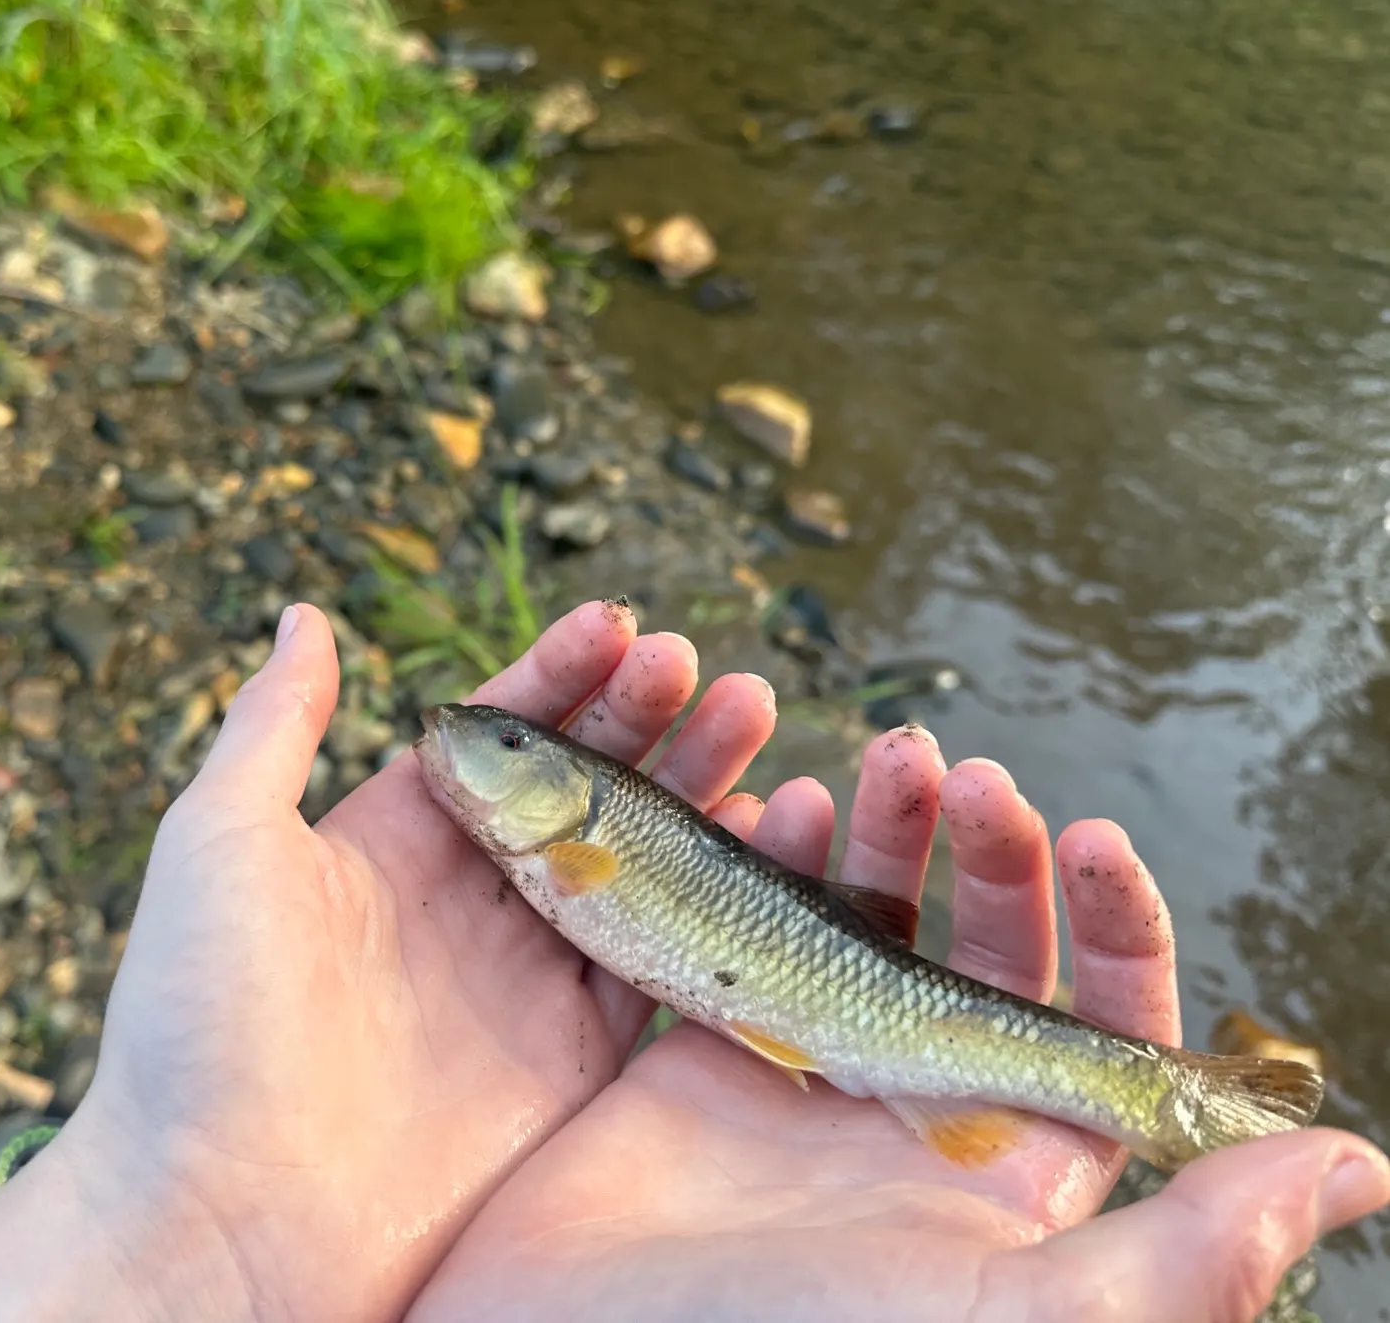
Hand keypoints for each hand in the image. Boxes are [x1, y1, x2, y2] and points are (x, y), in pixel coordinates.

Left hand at [0, 600, 785, 1321]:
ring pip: (634, 860)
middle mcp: (469, 898)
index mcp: (394, 838)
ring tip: (754, 714)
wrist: (226, 1225)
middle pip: (581, 785)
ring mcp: (524, 976)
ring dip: (696, 787)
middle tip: (704, 668)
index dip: (561, 672)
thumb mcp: (220, 842)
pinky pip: (661, 963)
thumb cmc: (200, 1021)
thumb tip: (303, 614)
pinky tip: (758, 833)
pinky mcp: (571, 1057)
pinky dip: (711, 898)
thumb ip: (275, 725)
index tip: (619, 623)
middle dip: (646, 718)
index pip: (499, 731)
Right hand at [412, 727, 1389, 1322]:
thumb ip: (1182, 1259)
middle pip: (978, 949)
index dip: (1108, 922)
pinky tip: (783, 803)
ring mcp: (805, 1073)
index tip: (1084, 837)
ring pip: (871, 920)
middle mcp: (913, 1113)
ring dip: (890, 834)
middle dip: (989, 854)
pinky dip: (772, 856)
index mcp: (1005, 1174)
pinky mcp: (703, 1050)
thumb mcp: (1012, 1322)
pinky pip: (752, 924)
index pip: (1094, 1025)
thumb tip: (1359, 1167)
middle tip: (966, 778)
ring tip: (889, 762)